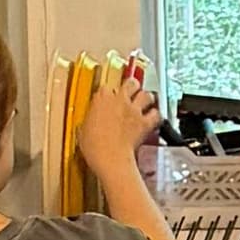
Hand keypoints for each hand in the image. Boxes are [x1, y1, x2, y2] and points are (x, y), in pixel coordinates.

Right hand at [73, 57, 157, 192]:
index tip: (107, 98)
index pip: (106, 87)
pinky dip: (156, 116)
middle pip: (131, 83)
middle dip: (132, 85)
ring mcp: (134, 110)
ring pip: (146, 94)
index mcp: (101, 98)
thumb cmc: (94, 146)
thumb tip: (91, 124)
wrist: (109, 157)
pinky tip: (154, 118)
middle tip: (132, 89)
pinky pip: (156, 114)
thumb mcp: (83, 130)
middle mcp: (120, 100)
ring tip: (146, 101)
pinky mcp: (145, 123)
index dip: (108, 93)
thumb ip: (90, 121)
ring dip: (147, 98)